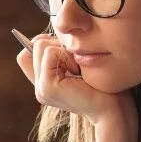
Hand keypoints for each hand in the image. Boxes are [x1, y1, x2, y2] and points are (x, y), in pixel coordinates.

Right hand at [14, 32, 130, 125]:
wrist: (113, 107)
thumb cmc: (102, 83)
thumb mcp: (77, 63)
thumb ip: (60, 53)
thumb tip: (47, 34)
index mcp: (44, 82)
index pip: (27, 52)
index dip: (46, 44)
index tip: (68, 54)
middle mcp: (39, 87)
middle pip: (36, 44)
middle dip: (60, 46)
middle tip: (77, 65)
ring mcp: (41, 89)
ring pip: (41, 46)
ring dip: (64, 51)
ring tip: (78, 69)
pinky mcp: (47, 88)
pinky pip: (50, 53)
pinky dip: (67, 56)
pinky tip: (78, 72)